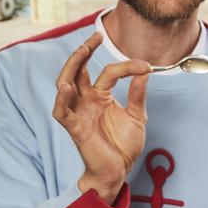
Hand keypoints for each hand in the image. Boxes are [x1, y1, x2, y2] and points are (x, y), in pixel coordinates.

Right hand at [52, 32, 150, 201]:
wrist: (118, 171)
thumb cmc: (123, 146)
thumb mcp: (137, 116)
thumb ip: (137, 95)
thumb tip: (144, 72)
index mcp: (100, 96)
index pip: (108, 72)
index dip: (127, 66)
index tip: (145, 66)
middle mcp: (86, 101)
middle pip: (77, 70)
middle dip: (84, 51)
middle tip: (96, 36)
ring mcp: (79, 113)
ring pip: (65, 84)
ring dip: (71, 67)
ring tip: (81, 51)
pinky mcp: (75, 128)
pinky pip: (61, 112)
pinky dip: (61, 99)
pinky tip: (67, 87)